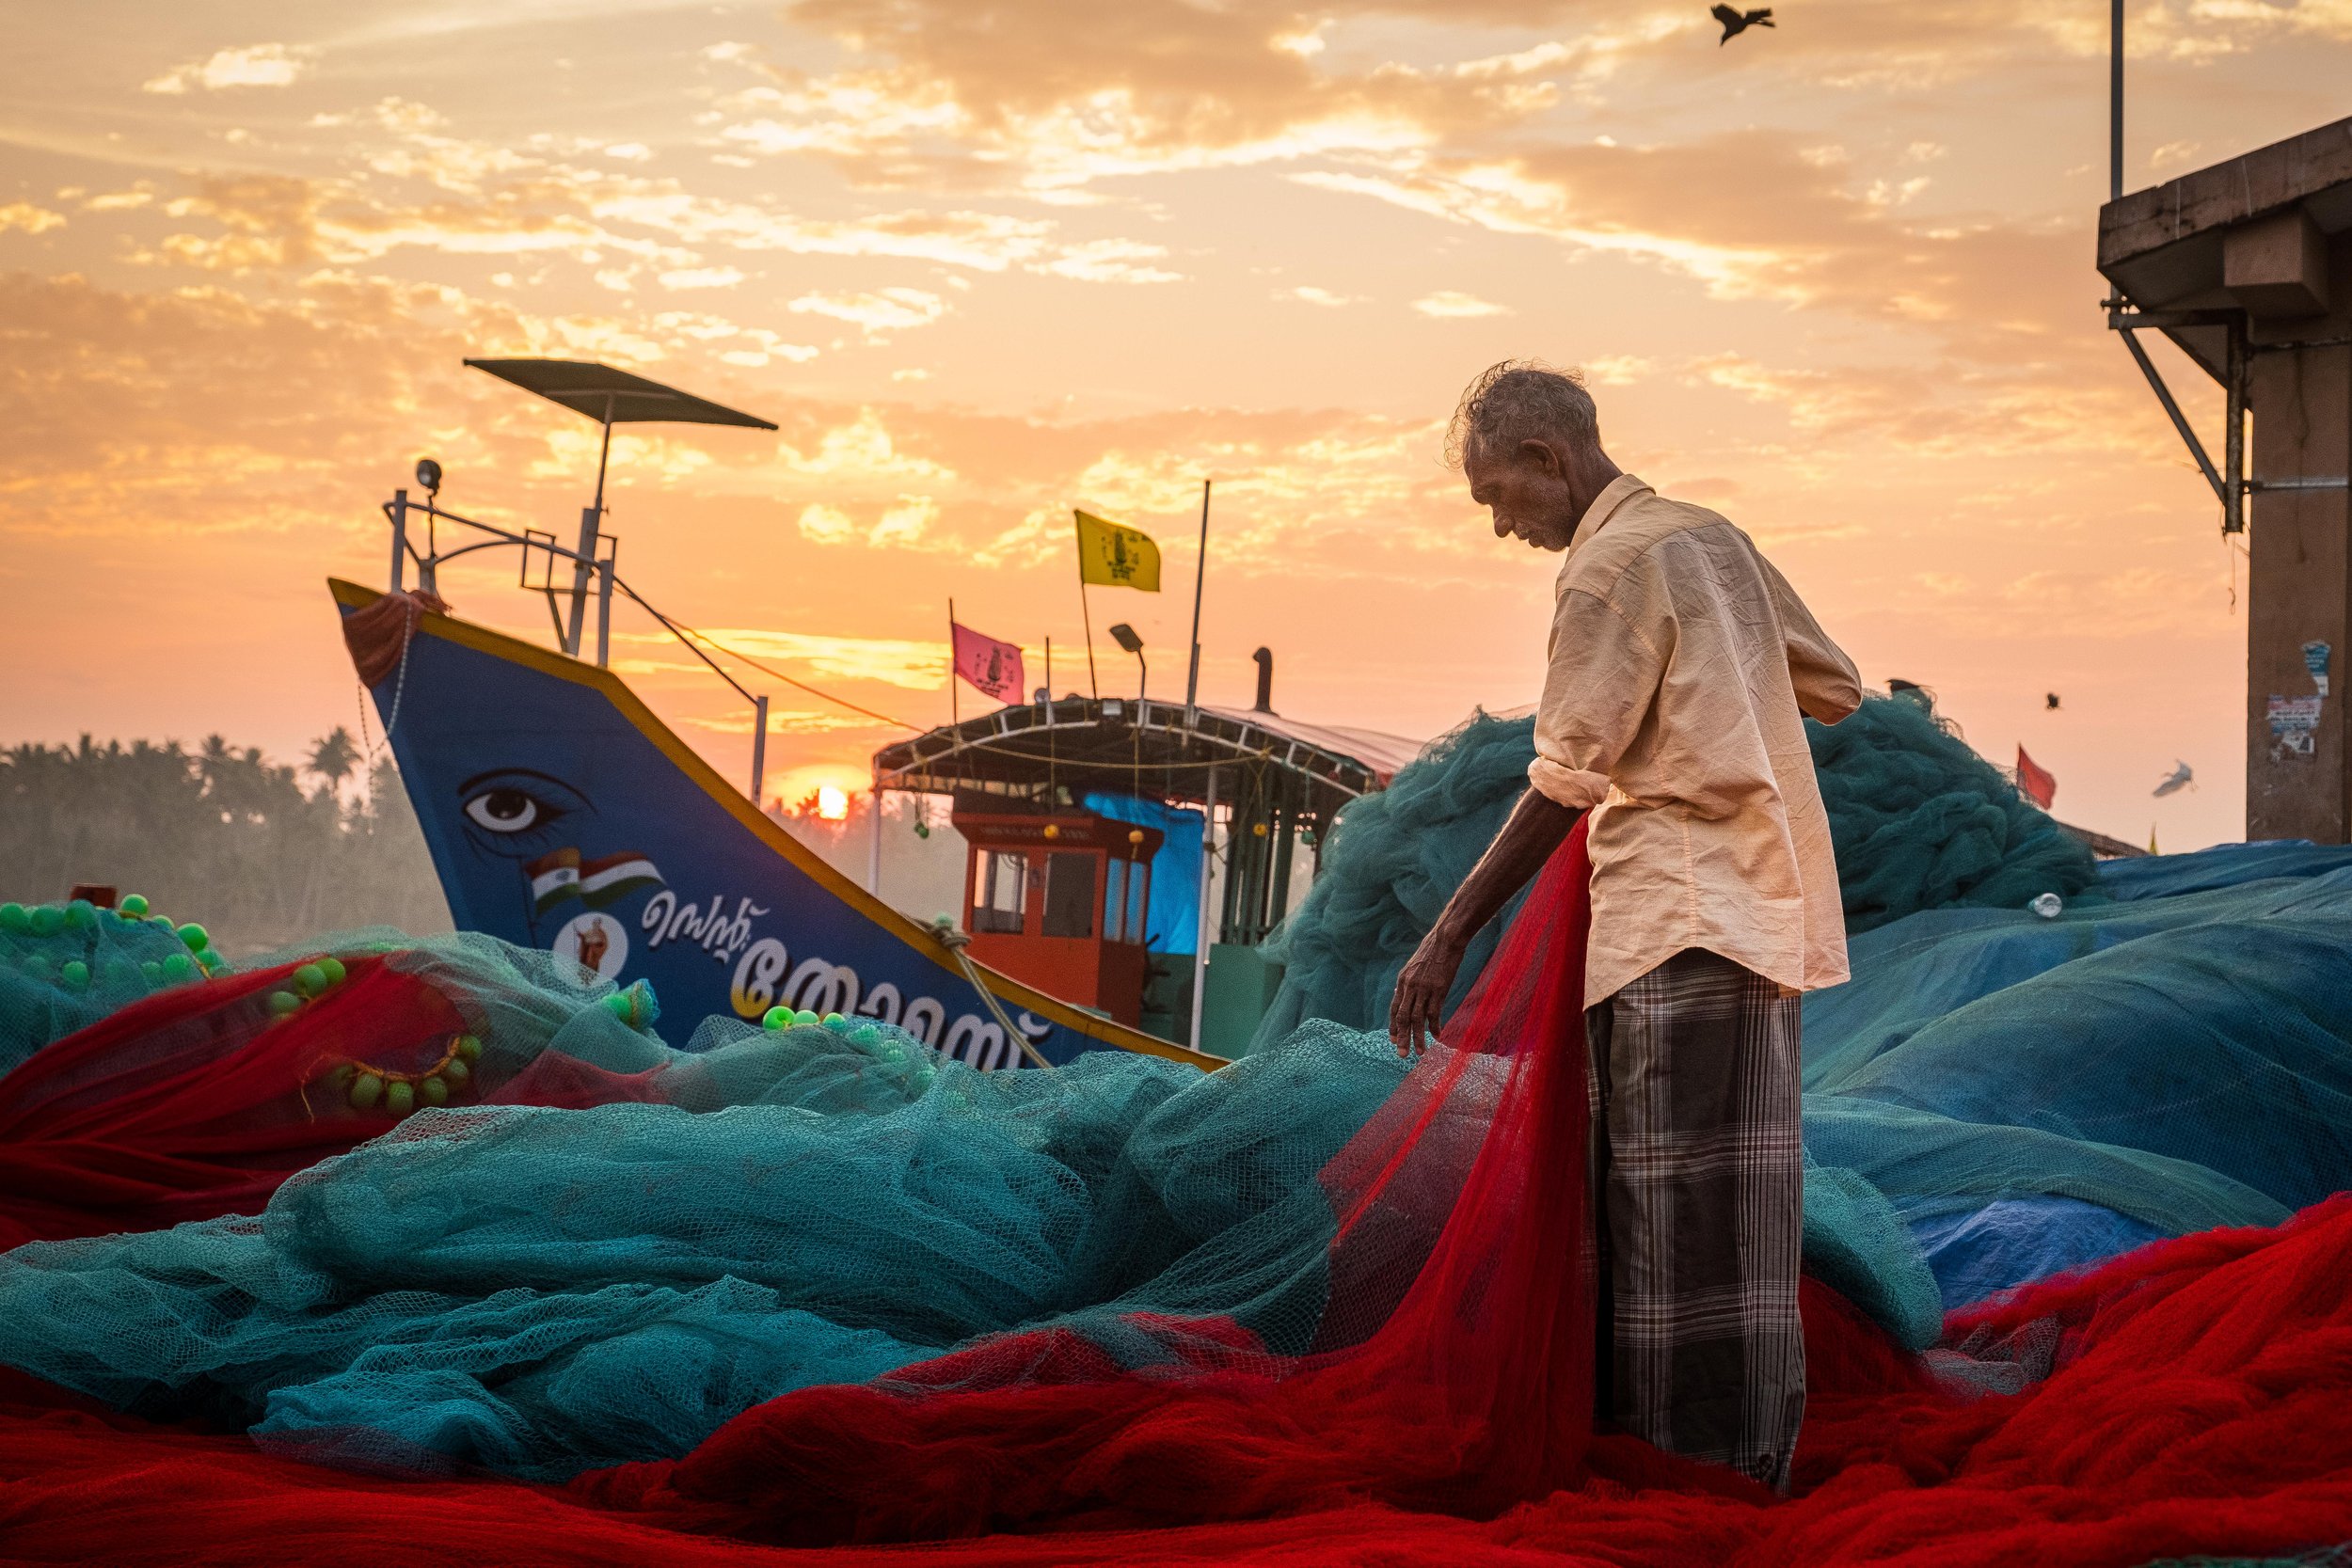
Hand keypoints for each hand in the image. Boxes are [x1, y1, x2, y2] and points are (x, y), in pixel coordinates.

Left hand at [1388, 928, 1465, 1057]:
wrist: (1446, 939)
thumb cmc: (1432, 951)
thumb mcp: (1413, 966)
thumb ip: (1407, 982)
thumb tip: (1399, 993)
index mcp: (1403, 981)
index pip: (1395, 1008)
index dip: (1393, 1026)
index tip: (1392, 1040)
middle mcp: (1410, 986)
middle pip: (1403, 1017)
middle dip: (1401, 1037)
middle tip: (1401, 1054)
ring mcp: (1424, 988)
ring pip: (1417, 1019)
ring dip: (1417, 1037)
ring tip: (1420, 1052)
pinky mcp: (1439, 989)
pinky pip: (1434, 1012)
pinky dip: (1434, 1026)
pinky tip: (1436, 1036)